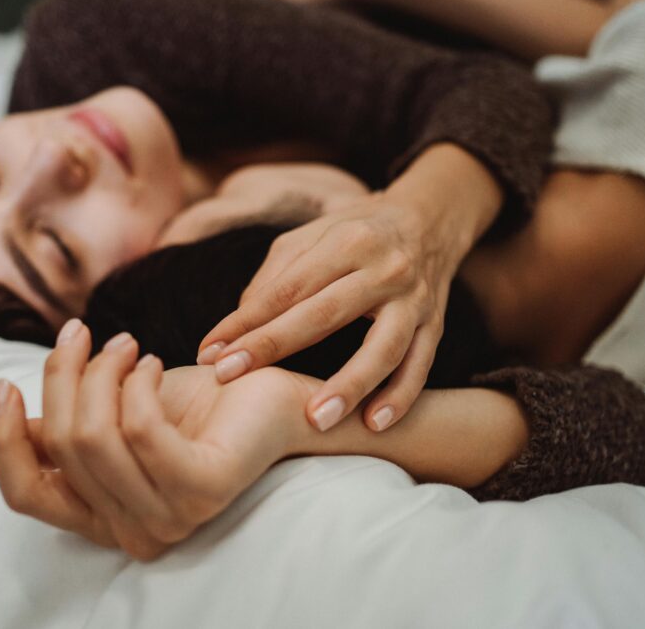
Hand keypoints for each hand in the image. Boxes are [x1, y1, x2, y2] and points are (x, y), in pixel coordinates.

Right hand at [0, 320, 304, 560]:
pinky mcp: (202, 490)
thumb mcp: (109, 413)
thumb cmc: (187, 404)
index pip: (25, 494)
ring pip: (94, 436)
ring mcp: (170, 518)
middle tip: (84, 335)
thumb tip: (9, 413)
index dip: (2, 440)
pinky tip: (157, 365)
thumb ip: (62, 426)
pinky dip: (140, 382)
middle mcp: (133, 535)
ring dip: (102, 372)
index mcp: (102, 521)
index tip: (5, 383)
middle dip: (64, 377)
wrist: (267, 395)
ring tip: (128, 345)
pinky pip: (140, 427)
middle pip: (61, 448)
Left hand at [198, 144, 501, 434]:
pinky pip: (419, 365)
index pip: (286, 288)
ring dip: (349, 385)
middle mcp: (383, 268)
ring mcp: (413, 299)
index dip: (245, 322)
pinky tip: (375, 423)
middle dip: (273, 347)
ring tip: (315, 420)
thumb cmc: (354, 233)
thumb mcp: (311, 237)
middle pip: (323, 313)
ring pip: (382, 347)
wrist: (428, 221)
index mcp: (346, 241)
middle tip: (230, 378)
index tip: (210, 352)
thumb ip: (274, 279)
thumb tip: (238, 327)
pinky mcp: (434, 325)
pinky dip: (401, 396)